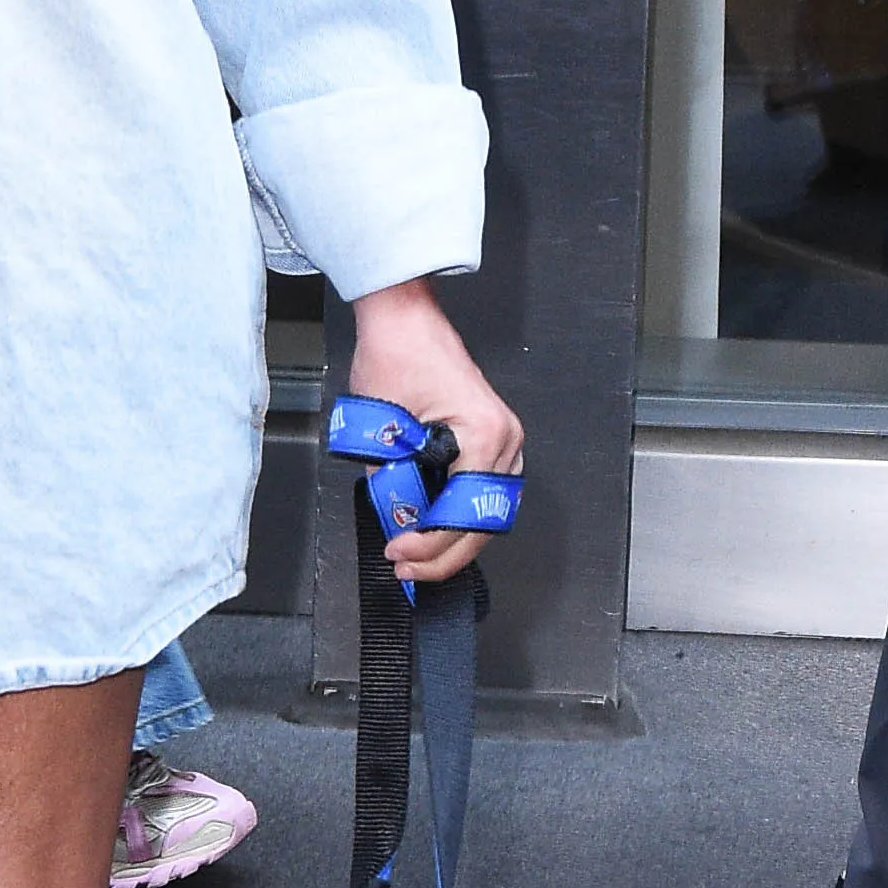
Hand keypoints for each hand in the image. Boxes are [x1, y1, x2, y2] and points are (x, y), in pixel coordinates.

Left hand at [347, 280, 521, 586]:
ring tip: (416, 557)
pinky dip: (457, 515)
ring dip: (453, 539)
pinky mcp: (490, 438)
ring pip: (487, 511)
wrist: (403, 319)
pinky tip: (430, 529)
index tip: (399, 554)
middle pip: (485, 521)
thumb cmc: (395, 354)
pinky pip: (481, 491)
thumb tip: (401, 525)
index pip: (464, 515)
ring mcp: (502, 438)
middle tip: (406, 568)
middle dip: (444, 554)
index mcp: (484, 434)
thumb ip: (396, 483)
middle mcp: (504, 439)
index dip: (430, 545)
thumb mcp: (384, 430)